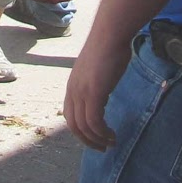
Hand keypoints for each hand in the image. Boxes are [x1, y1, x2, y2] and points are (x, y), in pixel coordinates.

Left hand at [62, 28, 128, 149]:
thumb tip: (102, 93)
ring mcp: (82, 92)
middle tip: (102, 148)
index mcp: (72, 86)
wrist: (110, 34)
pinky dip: (102, 132)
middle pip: (74, 125)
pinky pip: (94, 121)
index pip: (70, 116)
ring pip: (84, 126)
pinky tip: (112, 134)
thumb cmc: (108, 48)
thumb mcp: (97, 70)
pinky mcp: (93, 92)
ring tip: (111, 143)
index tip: (94, 138)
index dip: (80, 131)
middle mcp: (73, 91)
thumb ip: (96, 83)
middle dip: (87, 140)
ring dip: (97, 139)